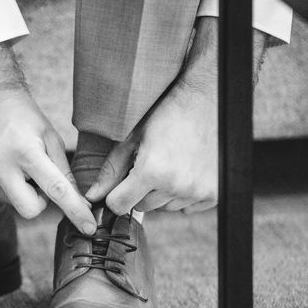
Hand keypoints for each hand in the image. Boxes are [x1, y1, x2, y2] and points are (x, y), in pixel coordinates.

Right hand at [0, 89, 96, 234]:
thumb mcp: (50, 136)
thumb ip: (64, 171)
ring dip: (26, 191)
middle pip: (31, 210)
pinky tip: (9, 165)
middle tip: (42, 178)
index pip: (55, 189)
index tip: (89, 228)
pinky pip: (4, 197)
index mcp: (25, 151)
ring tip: (21, 163)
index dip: (75, 211)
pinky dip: (13, 187)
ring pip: (17, 204)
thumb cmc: (22, 115)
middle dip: (43, 202)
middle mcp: (0, 167)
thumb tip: (79, 202)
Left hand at [86, 80, 217, 214]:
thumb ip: (111, 170)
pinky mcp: (214, 193)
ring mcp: (198, 191)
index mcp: (153, 171)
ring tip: (169, 163)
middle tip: (150, 163)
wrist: (206, 100)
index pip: (120, 205)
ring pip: (165, 207)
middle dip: (140, 191)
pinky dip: (183, 194)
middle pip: (143, 207)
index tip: (121, 183)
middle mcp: (177, 185)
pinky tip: (185, 170)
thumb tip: (92, 196)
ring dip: (162, 193)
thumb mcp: (132, 138)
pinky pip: (188, 207)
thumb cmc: (165, 114)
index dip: (116, 195)